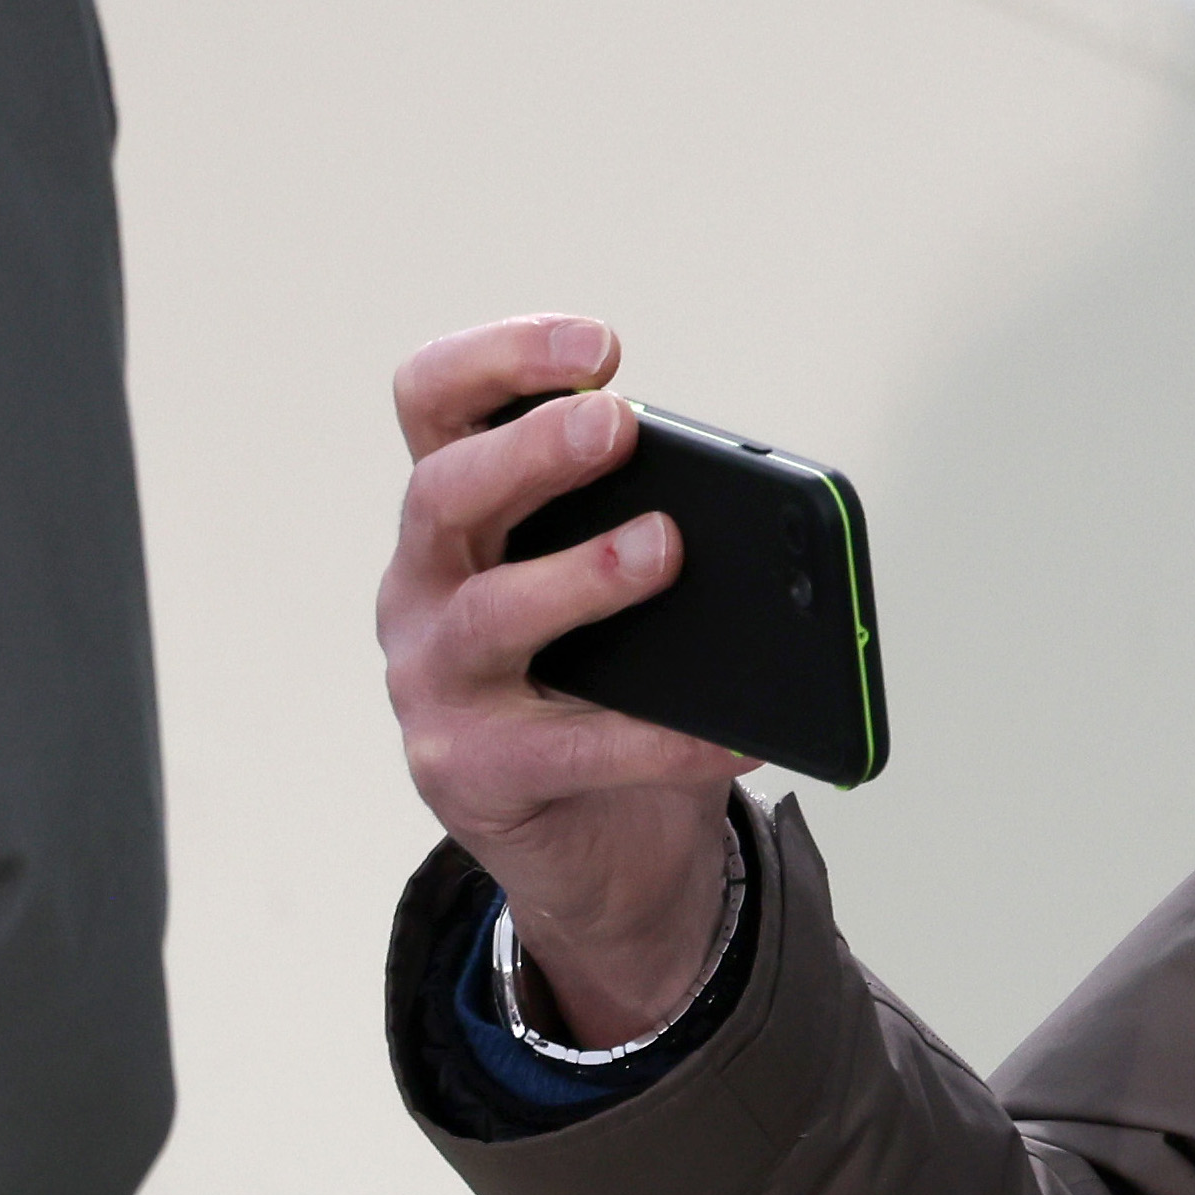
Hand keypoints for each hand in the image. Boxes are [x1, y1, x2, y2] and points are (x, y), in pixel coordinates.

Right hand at [380, 315, 746, 1044]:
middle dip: (531, 448)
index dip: (499, 359)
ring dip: (583, 573)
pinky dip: (661, 739)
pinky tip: (734, 734)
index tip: (600, 345)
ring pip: (491, 613)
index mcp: (455, 520)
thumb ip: (661, 536)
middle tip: (620, 423)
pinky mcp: (468, 773)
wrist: (599, 849)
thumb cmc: (611, 691)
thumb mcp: (626, 597)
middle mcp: (422, 587)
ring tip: (665, 547)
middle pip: (444, 492)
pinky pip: (568, 749)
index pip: (433, 404)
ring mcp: (431, 682)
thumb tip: (772, 524)